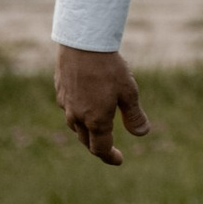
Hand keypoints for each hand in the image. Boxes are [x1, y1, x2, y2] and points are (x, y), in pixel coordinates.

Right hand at [54, 43, 150, 168]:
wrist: (83, 43)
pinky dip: (79, 114)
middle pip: (86, 141)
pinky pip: (69, 110)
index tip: (119, 160)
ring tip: (98, 127)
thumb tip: (142, 134)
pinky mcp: (60, 91)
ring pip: (75, 126)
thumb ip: (134, 116)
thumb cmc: (109, 68)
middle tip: (109, 148)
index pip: (101, 149)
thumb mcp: (129, 92)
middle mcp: (77, 117)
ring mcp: (66, 105)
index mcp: (96, 121)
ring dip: (87, 131)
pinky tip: (86, 104)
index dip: (110, 157)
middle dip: (98, 147)